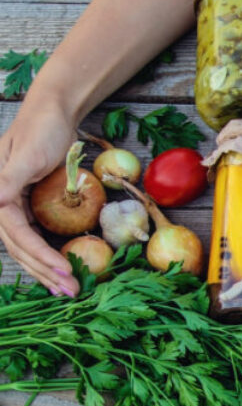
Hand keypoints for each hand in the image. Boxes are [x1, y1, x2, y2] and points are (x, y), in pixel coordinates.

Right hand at [0, 101, 82, 295]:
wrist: (52, 113)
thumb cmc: (41, 129)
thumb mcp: (27, 154)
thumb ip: (8, 179)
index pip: (16, 234)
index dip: (38, 255)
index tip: (64, 270)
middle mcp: (1, 204)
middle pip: (20, 247)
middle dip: (44, 271)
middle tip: (71, 291)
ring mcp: (14, 207)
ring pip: (26, 247)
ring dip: (45, 269)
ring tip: (68, 290)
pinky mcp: (29, 207)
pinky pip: (37, 236)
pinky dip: (48, 254)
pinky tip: (61, 270)